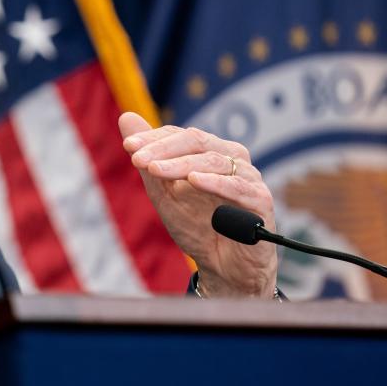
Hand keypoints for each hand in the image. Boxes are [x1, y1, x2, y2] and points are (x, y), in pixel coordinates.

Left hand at [119, 112, 277, 297]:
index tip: (128, 147)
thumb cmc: (196, 225)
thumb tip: (125, 117)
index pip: (181, 135)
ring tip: (154, 170)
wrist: (223, 268)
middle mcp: (232, 159)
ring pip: (214, 161)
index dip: (154, 138)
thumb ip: (148, 156)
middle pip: (197, 141)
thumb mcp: (163, 190)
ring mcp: (249, 178)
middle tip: (137, 159)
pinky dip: (215, 182)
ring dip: (181, 164)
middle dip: (163, 149)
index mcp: (211, 152)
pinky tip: (193, 181)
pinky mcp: (261, 201)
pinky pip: (238, 187)